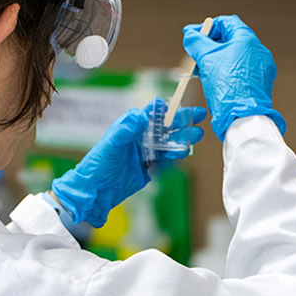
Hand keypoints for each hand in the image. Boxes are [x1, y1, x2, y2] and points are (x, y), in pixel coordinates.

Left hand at [50, 100, 204, 227]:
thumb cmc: (98, 166)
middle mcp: (139, 137)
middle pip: (165, 125)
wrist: (96, 192)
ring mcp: (144, 152)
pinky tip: (185, 151)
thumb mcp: (111, 145)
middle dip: (182, 119)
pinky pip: (165, 158)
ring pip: (168, 141)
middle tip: (199, 114)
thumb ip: (126, 130)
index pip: (150, 112)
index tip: (178, 103)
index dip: (165, 107)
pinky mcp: (148, 166)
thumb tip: (141, 115)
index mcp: (129, 127)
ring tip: (198, 134)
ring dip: (183, 137)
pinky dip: (176, 154)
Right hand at [182, 15, 285, 140]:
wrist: (242, 116)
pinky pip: (241, 71)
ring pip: (235, 57)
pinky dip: (227, 71)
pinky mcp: (260, 83)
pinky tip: (215, 80)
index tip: (194, 36)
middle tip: (195, 52)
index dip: (208, 27)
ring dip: (217, 59)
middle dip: (211, 44)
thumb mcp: (206, 59)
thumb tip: (189, 34)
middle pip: (231, 39)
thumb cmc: (227, 85)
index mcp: (248, 40)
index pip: (227, 23)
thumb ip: (196, 42)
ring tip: (202, 68)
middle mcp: (259, 52)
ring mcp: (261, 69)